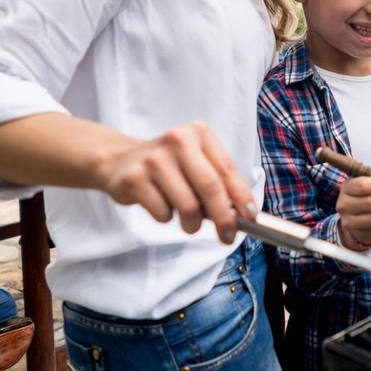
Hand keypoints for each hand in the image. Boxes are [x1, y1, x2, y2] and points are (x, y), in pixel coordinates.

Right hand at [98, 120, 257, 242]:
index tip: (249, 217)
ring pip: (187, 206)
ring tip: (189, 222)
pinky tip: (160, 205)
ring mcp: (154, 159)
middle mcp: (177, 140)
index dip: (241, 196)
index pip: (227, 169)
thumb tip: (242, 214)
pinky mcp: (134, 178)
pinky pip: (162, 213)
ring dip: (193, 224)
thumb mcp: (196, 162)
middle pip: (210, 187)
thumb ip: (218, 181)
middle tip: (227, 237)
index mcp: (199, 133)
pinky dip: (166, 218)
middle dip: (223, 218)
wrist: (120, 161)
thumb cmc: (169, 166)